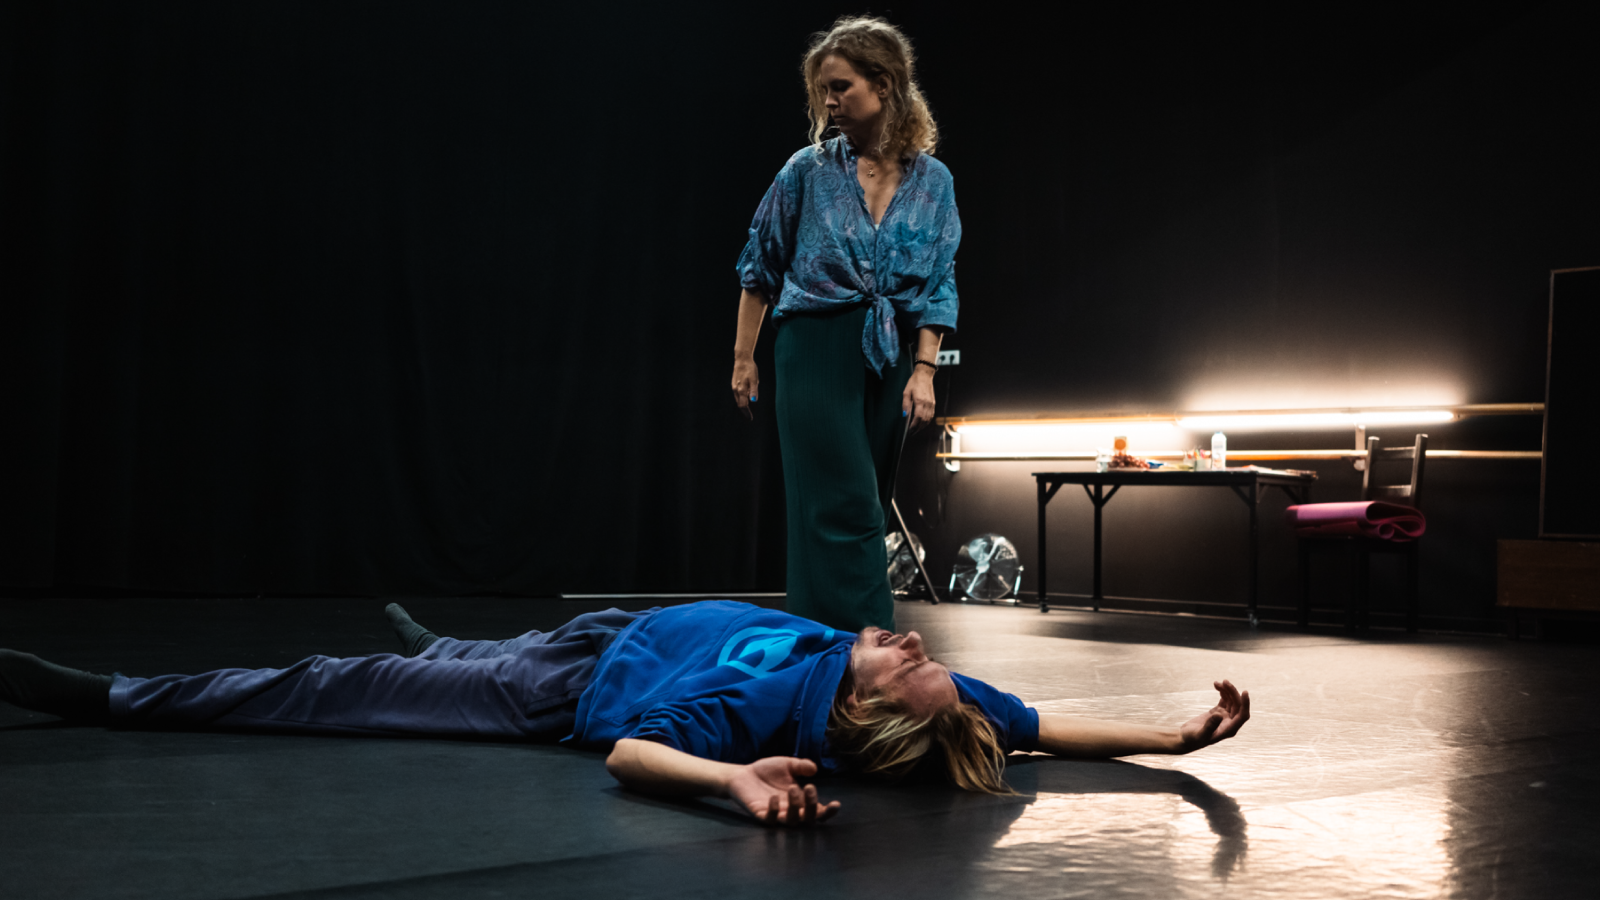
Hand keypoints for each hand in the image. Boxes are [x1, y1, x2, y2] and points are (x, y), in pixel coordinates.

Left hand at [725, 757, 840, 825]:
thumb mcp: (787, 764)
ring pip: (792, 822)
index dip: (828, 812)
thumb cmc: (766, 772)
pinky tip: (774, 798)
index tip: (836, 804)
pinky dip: (774, 811)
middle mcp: (790, 811)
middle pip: (807, 820)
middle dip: (812, 806)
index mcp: (800, 801)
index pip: (818, 812)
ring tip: (793, 788)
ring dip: (796, 807)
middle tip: (810, 788)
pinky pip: (770, 820)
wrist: (742, 774)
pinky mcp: (760, 814)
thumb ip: (801, 766)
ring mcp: (776, 814)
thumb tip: (814, 769)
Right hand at [731, 357, 759, 421]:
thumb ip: (754, 390)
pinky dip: (741, 400)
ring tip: (747, 411)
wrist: (742, 359)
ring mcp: (734, 386)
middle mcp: (736, 390)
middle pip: (739, 404)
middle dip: (744, 411)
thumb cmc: (750, 369)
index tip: (750, 418)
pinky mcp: (734, 384)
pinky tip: (744, 400)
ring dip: (742, 406)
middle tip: (749, 417)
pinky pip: (737, 395)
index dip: (747, 413)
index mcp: (741, 390)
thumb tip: (753, 400)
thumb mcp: (754, 379)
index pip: (743, 405)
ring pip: (737, 400)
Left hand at [901, 367, 935, 431]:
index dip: (914, 425)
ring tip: (917, 430)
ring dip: (923, 426)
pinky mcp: (933, 403)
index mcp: (920, 401)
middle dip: (918, 428)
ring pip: (929, 419)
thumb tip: (905, 415)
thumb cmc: (914, 382)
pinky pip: (931, 415)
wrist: (925, 375)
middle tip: (912, 432)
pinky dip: (927, 421)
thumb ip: (905, 404)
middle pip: (924, 420)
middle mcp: (927, 404)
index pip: (918, 417)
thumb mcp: (906, 392)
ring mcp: (932, 404)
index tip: (910, 429)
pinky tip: (923, 423)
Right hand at [1178, 680, 1249, 751]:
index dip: (1245, 704)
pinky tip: (1217, 686)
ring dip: (1227, 691)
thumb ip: (1210, 725)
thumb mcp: (1201, 733)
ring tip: (1218, 683)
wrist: (1185, 738)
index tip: (1244, 692)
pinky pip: (1224, 700)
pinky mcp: (1217, 713)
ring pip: (1231, 701)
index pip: (1242, 715)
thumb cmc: (1192, 739)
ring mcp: (1224, 717)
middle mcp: (1229, 723)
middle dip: (1232, 693)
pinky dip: (1222, 692)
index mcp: (1229, 729)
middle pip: (1237, 705)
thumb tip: (1219, 714)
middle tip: (1224, 682)